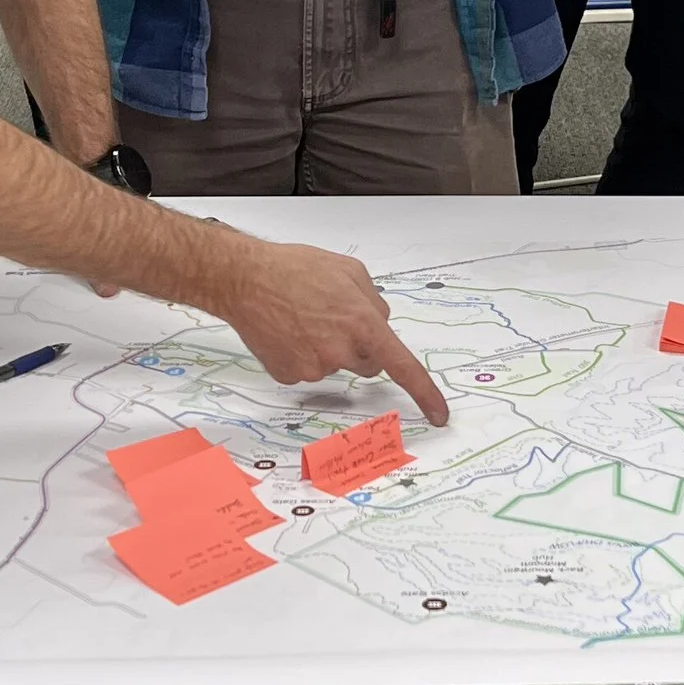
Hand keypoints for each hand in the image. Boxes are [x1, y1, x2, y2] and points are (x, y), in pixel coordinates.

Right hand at [221, 239, 449, 425]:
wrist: (244, 280)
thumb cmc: (294, 269)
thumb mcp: (349, 271)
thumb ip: (374, 301)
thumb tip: (381, 322)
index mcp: (362, 324)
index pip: (403, 367)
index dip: (424, 394)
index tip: (439, 415)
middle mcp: (341, 351)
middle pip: (366, 364)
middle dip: (359, 346)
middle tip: (333, 317)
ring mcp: (314, 368)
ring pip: (335, 365)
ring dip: (326, 346)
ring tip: (302, 317)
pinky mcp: (290, 376)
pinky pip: (308, 370)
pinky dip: (301, 354)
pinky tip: (287, 331)